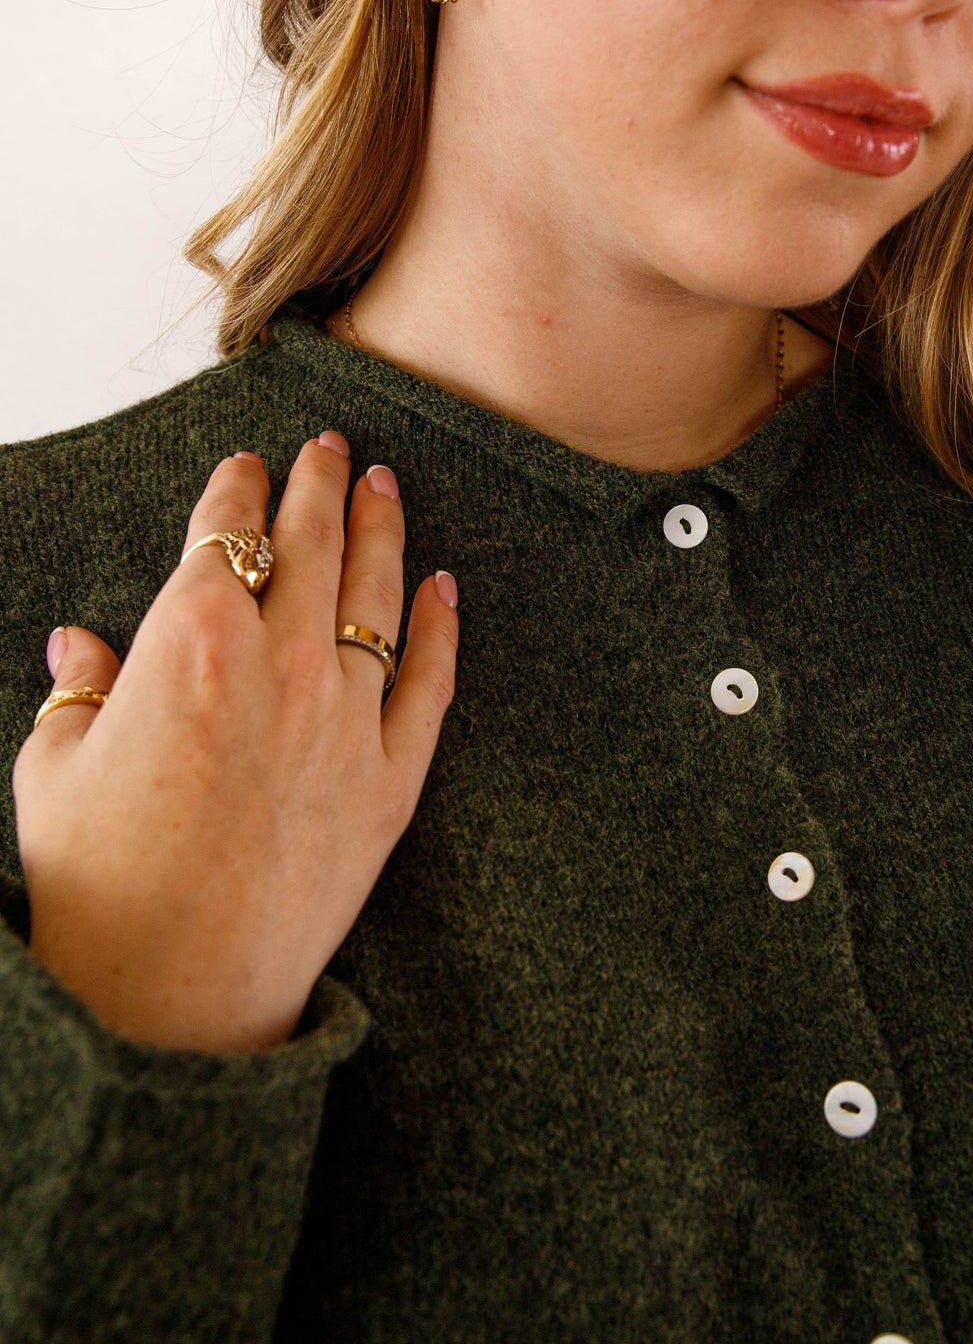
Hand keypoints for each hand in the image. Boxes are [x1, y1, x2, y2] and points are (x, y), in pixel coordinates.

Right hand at [11, 433, 458, 1052]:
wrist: (170, 998)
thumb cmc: (98, 884)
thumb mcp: (56, 769)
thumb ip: (80, 690)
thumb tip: (80, 642)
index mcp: (190, 638)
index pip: (222, 529)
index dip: (236, 488)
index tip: (247, 466)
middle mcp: (279, 660)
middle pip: (311, 540)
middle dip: (320, 481)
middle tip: (332, 447)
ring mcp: (346, 716)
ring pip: (376, 592)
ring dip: (382, 527)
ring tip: (385, 485)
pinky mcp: (393, 778)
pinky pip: (431, 681)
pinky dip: (443, 626)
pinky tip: (445, 586)